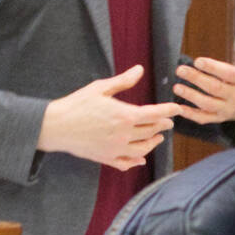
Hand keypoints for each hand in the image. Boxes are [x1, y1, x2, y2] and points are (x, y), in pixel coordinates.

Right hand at [38, 67, 184, 169]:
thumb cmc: (77, 104)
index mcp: (125, 115)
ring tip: (157, 137)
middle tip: (168, 122)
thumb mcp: (101, 88)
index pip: (155, 114)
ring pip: (143, 149)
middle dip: (162, 125)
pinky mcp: (106, 158)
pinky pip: (126, 163)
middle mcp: (124, 135)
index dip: (169, 111)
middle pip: (151, 131)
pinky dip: (136, 161)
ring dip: (153, 143)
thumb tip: (140, 70)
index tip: (177, 109)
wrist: (56, 126)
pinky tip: (140, 159)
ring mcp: (116, 149)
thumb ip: (123, 81)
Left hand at [174, 28, 234, 124]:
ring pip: (207, 104)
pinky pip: (204, 119)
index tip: (198, 60)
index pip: (228, 74)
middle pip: (214, 88)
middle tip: (180, 69)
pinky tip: (179, 107)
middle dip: (196, 79)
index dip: (213, 68)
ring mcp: (228, 110)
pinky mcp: (219, 118)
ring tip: (177, 86)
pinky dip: (191, 115)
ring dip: (191, 96)